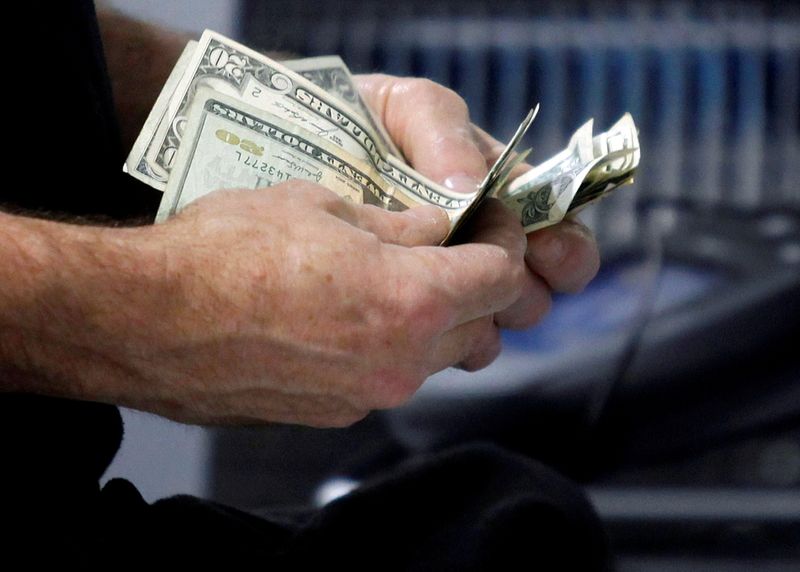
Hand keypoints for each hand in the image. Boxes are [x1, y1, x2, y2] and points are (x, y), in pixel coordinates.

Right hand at [94, 185, 526, 425]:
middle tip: (447, 248)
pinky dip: (390, 347)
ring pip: (437, 357)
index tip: (492, 222)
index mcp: (411, 300)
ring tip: (393, 281)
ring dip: (434, 320)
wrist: (148, 320)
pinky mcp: (334, 414)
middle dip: (475, 284)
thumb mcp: (322, 206)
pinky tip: (347, 317)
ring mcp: (369, 395)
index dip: (507, 241)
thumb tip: (439, 228)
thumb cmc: (227, 250)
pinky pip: (388, 376)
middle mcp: (402, 361)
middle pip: (481, 325)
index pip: (502, 276)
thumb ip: (398, 224)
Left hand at [356, 75, 600, 330]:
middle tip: (507, 282)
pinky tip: (429, 328)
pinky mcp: (407, 314)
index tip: (548, 255)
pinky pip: (447, 344)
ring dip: (491, 318)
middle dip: (528, 290)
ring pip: (493, 322)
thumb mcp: (408, 108)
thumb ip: (444, 135)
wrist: (294, 147)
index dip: (564, 249)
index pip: (554, 230)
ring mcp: (444, 283)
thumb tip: (472, 187)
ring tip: (464, 304)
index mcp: (494, 192)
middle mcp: (478, 244)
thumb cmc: (361, 119)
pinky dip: (450, 341)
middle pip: (532, 288)